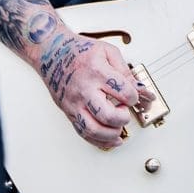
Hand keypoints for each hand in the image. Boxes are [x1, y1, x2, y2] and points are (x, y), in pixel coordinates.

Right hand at [41, 30, 152, 150]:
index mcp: (97, 71)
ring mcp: (75, 103)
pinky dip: (100, 141)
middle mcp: (84, 89)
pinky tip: (112, 140)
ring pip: (94, 130)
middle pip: (107, 115)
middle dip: (123, 118)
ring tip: (119, 128)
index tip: (134, 96)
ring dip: (112, 134)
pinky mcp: (69, 112)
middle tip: (125, 112)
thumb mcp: (107, 51)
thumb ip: (126, 71)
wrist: (51, 52)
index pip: (124, 92)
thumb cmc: (79, 51)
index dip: (135, 97)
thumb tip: (142, 90)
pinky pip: (83, 133)